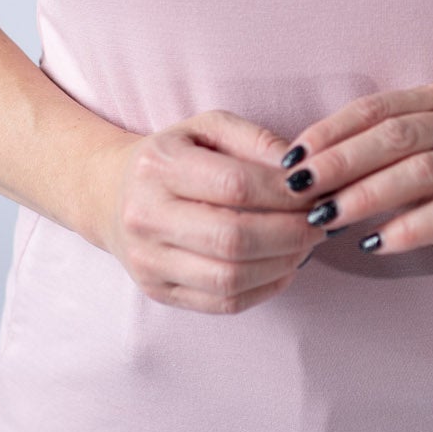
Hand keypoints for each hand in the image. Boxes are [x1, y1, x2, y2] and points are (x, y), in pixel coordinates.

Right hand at [96, 110, 333, 313]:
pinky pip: (224, 303)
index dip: (284, 193)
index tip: (314, 190)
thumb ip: (256, 141)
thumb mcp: (208, 128)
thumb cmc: (174, 157)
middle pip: (234, 239)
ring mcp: (148, 261)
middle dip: (291, 233)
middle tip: (320, 222)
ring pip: (230, 278)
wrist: (112, 194)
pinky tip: (283, 266)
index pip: (235, 186)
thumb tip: (301, 173)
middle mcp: (146, 217)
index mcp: (158, 167)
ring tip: (305, 244)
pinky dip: (265, 288)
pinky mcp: (158, 292)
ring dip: (283, 264)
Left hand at [271, 81, 432, 288]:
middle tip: (301, 189)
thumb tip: (300, 169)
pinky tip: (374, 244)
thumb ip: (368, 158)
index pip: (376, 108)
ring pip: (422, 171)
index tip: (291, 160)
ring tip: (328, 218)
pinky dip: (407, 228)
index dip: (330, 132)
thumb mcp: (408, 167)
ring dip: (367, 195)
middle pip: (397, 135)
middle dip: (342, 162)